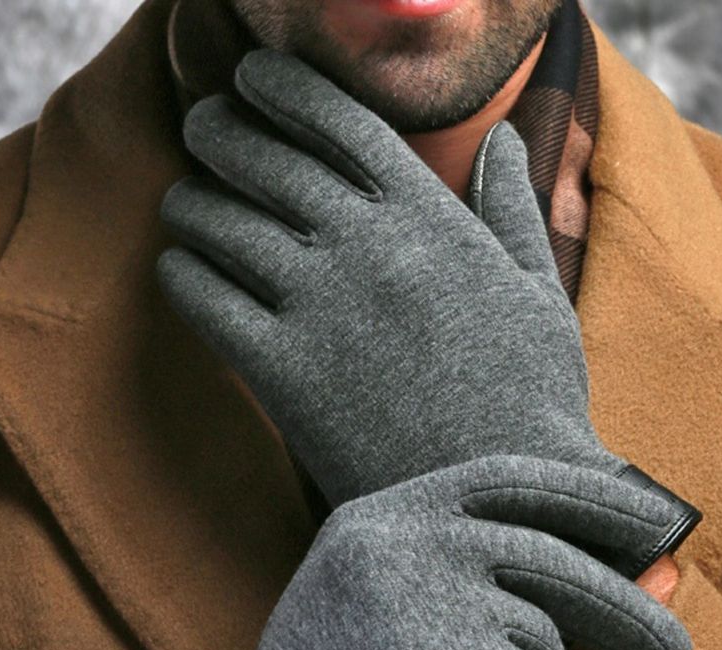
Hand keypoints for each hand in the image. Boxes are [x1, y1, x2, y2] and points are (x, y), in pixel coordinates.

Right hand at [123, 456, 691, 649]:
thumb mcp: (400, 626)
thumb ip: (491, 590)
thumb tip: (644, 572)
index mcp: (377, 517)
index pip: (502, 476)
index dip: (587, 492)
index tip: (652, 521)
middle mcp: (389, 537)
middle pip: (541, 546)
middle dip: (621, 596)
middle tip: (675, 643)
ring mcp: (402, 592)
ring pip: (540, 629)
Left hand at [157, 49, 699, 576]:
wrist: (499, 499)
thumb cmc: (529, 401)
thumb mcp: (540, 293)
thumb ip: (513, 208)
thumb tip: (503, 138)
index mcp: (430, 218)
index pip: (338, 120)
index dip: (283, 88)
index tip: (251, 78)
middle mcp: (366, 246)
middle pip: (266, 158)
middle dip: (221, 130)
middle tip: (203, 126)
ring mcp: (318, 307)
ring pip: (220, 222)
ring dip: (191, 202)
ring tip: (185, 203)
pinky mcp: (281, 373)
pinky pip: (202, 299)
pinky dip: (181, 273)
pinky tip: (182, 269)